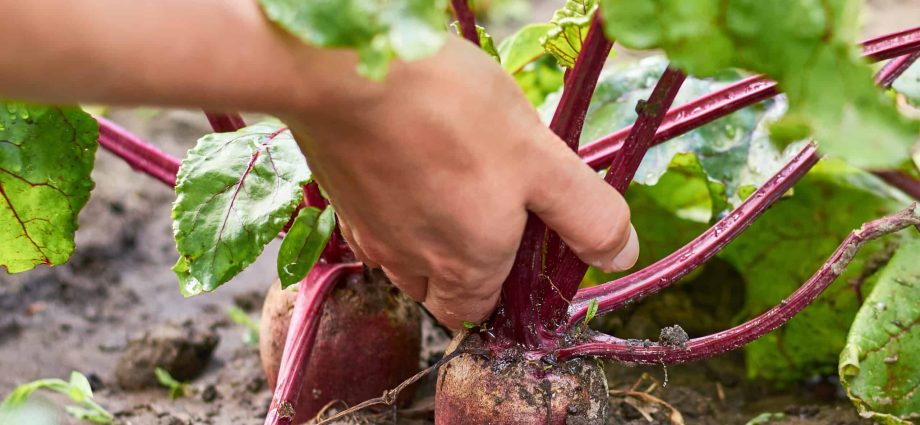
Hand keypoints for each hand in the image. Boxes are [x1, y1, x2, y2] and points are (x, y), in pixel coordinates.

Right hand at [286, 38, 638, 328]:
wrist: (345, 72)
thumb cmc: (450, 114)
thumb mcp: (542, 162)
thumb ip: (585, 215)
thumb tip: (622, 258)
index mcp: (466, 267)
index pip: (479, 314)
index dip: (502, 291)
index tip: (518, 246)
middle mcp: (410, 263)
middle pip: (438, 292)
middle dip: (466, 270)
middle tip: (489, 210)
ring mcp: (367, 232)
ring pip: (404, 258)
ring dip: (429, 237)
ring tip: (452, 181)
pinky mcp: (340, 196)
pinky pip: (374, 223)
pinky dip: (396, 208)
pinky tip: (410, 162)